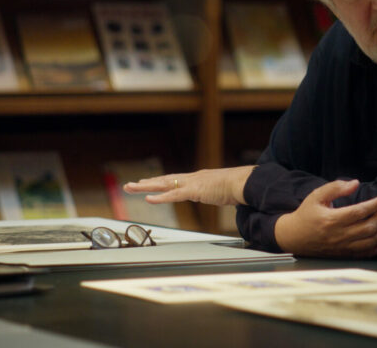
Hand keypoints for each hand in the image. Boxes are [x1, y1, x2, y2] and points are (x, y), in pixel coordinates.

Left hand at [123, 166, 255, 206]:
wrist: (246, 182)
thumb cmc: (239, 187)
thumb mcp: (224, 191)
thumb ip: (219, 193)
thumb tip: (223, 197)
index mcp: (199, 178)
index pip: (175, 180)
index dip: (160, 182)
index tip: (148, 182)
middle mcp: (192, 178)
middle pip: (165, 180)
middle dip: (146, 183)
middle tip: (130, 185)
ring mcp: (192, 183)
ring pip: (164, 184)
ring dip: (146, 187)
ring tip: (131, 188)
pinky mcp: (195, 191)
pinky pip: (173, 195)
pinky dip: (160, 197)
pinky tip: (148, 199)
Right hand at [274, 179, 376, 257]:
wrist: (294, 237)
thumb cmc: (306, 214)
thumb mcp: (316, 195)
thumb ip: (335, 188)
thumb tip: (355, 183)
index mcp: (331, 220)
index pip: (360, 212)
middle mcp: (338, 236)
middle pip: (368, 227)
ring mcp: (342, 247)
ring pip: (370, 241)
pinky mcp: (344, 254)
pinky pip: (367, 253)